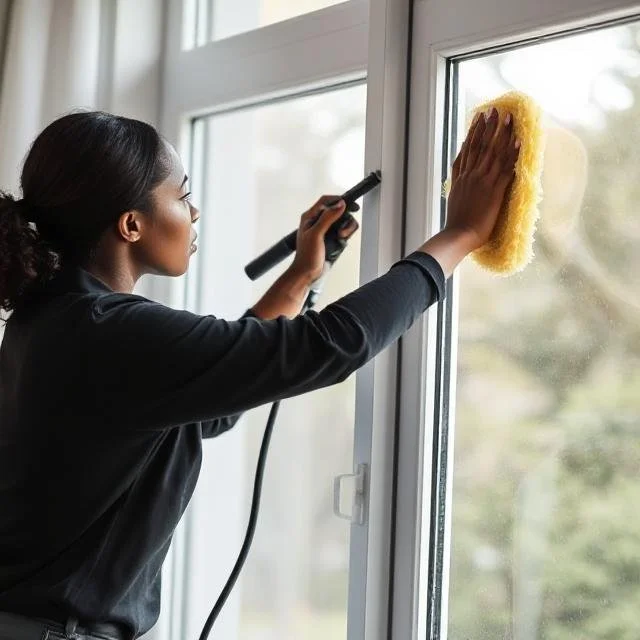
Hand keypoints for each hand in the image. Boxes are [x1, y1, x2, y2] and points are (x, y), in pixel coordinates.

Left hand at [290, 195, 359, 281]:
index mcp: (310, 216)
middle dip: (344, 217)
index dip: (338, 199)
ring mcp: (327, 230)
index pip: (326, 201)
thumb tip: (339, 205)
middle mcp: (319, 221)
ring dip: (346, 227)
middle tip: (344, 226)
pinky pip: (345, 230)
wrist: (308, 272)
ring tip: (341, 235)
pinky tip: (342, 239)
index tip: (349, 203)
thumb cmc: (306, 256)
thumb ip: (328, 218)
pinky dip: (347, 233)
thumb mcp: (316, 234)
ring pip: (344, 220)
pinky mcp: (333, 238)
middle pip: (338, 209)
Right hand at [445, 107, 519, 251]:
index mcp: (460, 178)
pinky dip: (512, 153)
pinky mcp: (494, 190)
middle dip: (487, 127)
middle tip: (493, 110)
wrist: (458, 235)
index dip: (472, 134)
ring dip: (501, 133)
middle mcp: (470, 176)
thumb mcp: (453, 200)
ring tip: (508, 117)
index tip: (477, 120)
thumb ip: (458, 187)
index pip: (466, 151)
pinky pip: (505, 168)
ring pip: (493, 152)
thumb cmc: (456, 225)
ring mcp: (482, 181)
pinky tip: (518, 140)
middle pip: (479, 146)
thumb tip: (461, 182)